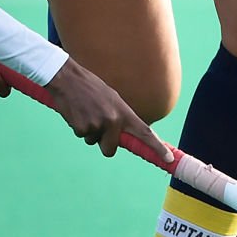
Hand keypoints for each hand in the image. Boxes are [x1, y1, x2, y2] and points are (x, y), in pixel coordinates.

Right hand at [43, 60, 172, 161]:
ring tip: (84, 111)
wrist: (67, 78)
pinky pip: (81, 135)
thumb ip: (119, 117)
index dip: (157, 147)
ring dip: (88, 131)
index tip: (169, 158)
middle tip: (96, 125)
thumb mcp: (111, 98)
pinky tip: (76, 112)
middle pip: (110, 149)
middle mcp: (113, 120)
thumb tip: (121, 135)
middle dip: (103, 144)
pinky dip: (77, 127)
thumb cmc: (89, 87)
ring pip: (93, 141)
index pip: (145, 132)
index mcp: (124, 112)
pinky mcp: (82, 128)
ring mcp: (97, 125)